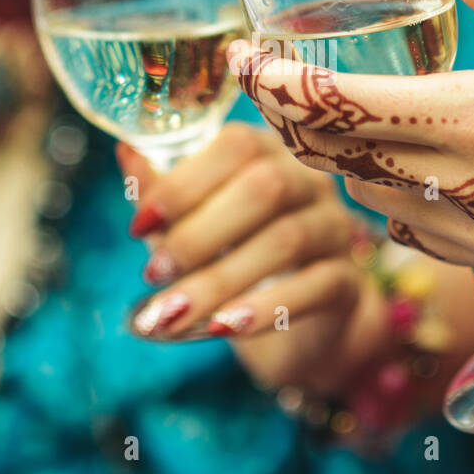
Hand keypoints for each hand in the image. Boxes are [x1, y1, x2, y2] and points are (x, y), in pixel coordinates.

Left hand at [118, 123, 388, 391]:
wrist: (290, 329)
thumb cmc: (231, 260)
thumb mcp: (188, 228)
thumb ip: (162, 193)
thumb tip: (126, 152)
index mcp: (269, 152)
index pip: (237, 144)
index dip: (186, 180)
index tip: (140, 223)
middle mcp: (309, 181)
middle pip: (266, 188)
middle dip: (200, 233)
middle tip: (154, 273)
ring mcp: (335, 228)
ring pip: (286, 239)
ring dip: (220, 279)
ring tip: (172, 313)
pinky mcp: (347, 281)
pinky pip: (315, 287)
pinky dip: (265, 308)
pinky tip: (223, 328)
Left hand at [230, 0, 473, 353]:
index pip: (332, 105)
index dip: (271, 82)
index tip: (242, 56)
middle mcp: (461, 185)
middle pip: (327, 155)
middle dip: (287, 116)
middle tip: (273, 77)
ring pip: (360, 195)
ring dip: (335, 154)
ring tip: (339, 109)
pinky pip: (404, 229)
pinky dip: (382, 192)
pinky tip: (404, 160)